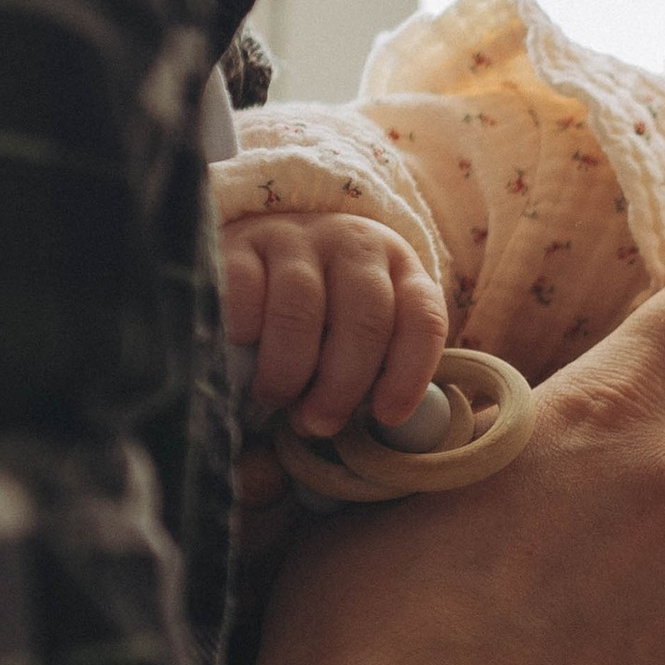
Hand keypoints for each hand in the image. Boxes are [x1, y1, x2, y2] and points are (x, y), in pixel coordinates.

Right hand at [222, 210, 447, 438]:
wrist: (260, 239)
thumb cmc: (321, 307)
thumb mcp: (358, 329)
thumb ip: (373, 369)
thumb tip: (366, 426)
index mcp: (399, 268)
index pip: (422, 318)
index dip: (410, 374)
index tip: (386, 417)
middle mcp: (354, 245)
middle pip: (365, 320)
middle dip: (342, 385)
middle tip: (318, 423)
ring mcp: (297, 238)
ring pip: (301, 309)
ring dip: (288, 369)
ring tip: (275, 398)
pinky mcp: (242, 241)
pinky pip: (245, 290)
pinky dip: (244, 331)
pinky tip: (241, 351)